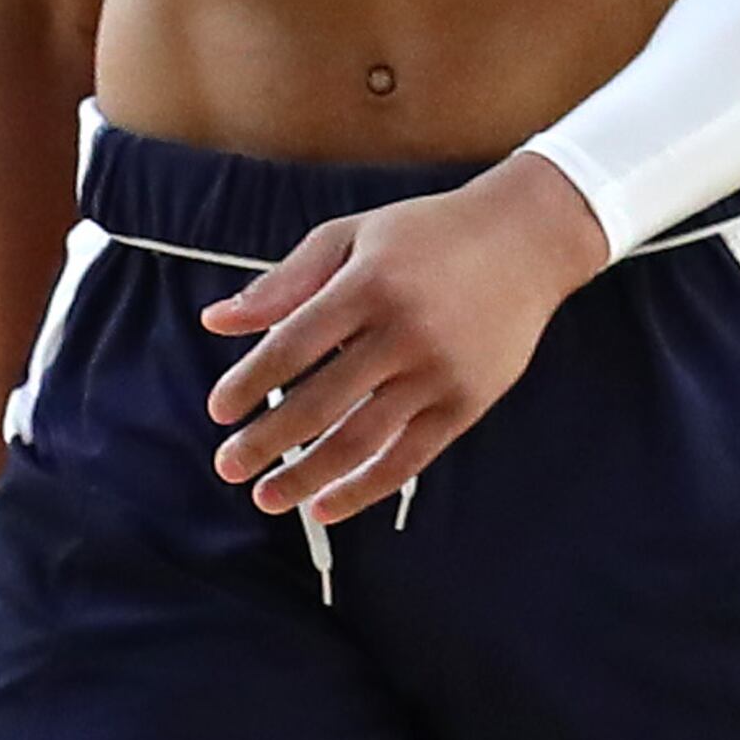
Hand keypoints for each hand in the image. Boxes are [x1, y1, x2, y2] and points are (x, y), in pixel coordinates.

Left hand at [200, 153, 608, 525]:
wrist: (525, 241)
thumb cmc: (426, 234)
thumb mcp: (350, 236)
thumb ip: (283, 281)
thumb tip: (215, 321)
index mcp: (367, 283)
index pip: (293, 345)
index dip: (250, 383)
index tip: (218, 411)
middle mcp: (403, 331)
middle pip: (320, 402)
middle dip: (266, 441)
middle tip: (227, 467)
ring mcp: (438, 372)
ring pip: (361, 439)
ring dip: (307, 475)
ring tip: (268, 498)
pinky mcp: (466, 403)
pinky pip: (408, 459)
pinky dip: (365, 488)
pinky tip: (327, 504)